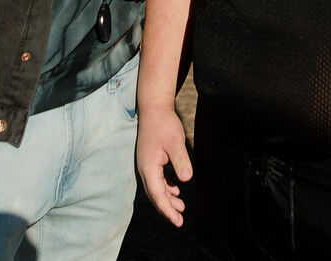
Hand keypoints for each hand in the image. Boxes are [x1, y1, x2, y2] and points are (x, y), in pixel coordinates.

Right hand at [136, 107, 192, 226]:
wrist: (154, 108)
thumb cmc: (164, 124)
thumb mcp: (175, 142)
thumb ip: (181, 160)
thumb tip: (186, 179)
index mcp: (148, 167)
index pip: (157, 194)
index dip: (167, 209)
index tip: (177, 220)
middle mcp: (144, 169)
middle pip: (154, 195)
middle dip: (166, 209)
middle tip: (180, 221)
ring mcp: (146, 165)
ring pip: (156, 188)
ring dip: (167, 200)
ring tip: (181, 208)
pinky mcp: (150, 160)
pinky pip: (157, 180)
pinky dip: (166, 189)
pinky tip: (176, 191)